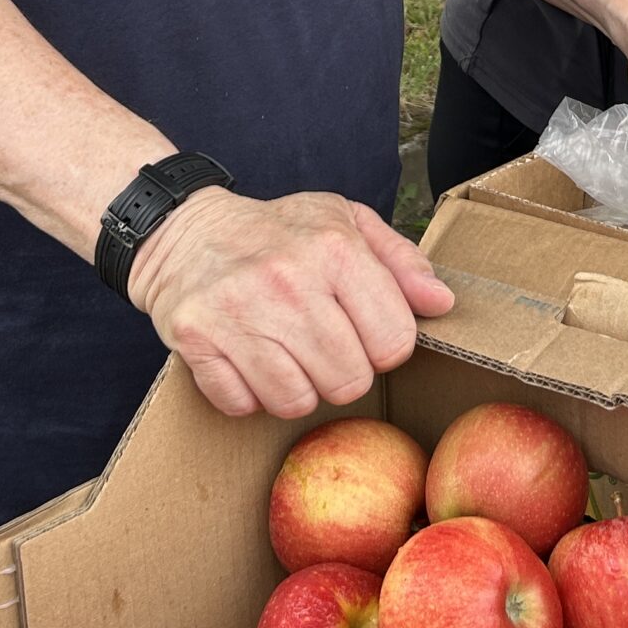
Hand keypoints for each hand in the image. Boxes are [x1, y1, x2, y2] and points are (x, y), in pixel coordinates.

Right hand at [127, 187, 455, 419]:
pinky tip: (246, 359)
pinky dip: (248, 394)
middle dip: (341, 373)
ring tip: (284, 354)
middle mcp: (287, 279)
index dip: (383, 347)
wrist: (185, 229)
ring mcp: (237, 311)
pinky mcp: (195, 338)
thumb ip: (400, 262)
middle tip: (320, 346)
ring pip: (296, 401)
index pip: (393, 342)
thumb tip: (442, 303)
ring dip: (295, 388)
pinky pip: (242, 405)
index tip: (362, 333)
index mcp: (334, 248)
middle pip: (348, 381)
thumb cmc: (277, 231)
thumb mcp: (345, 222)